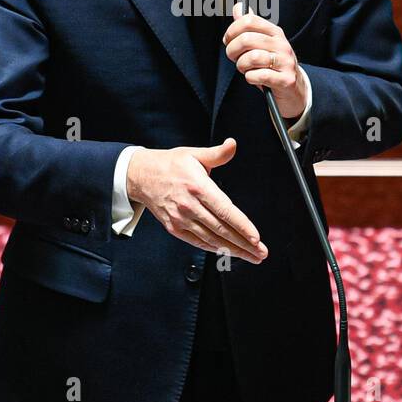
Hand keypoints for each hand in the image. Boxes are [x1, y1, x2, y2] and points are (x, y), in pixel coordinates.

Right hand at [126, 138, 267, 263]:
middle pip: (221, 230)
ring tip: (251, 256)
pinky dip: (214, 248)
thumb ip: (217, 154)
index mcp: (198, 187)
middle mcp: (190, 206)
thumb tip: (232, 145)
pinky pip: (197, 242)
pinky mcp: (174, 227)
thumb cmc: (170, 165)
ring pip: (211, 239)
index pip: (225, 211)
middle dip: (244, 244)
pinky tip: (228, 252)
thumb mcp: (194, 154)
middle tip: (261, 253)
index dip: (242, 226)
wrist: (140, 176)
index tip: (256, 238)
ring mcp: (181, 219)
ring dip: (233, 250)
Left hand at [222, 2, 305, 118]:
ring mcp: (285, 62)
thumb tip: (238, 7)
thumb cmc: (273, 65)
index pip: (249, 20)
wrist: (294, 89)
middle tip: (234, 57)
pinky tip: (254, 78)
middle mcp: (282, 44)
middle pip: (246, 39)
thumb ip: (250, 26)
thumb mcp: (263, 43)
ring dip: (241, 66)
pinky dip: (250, 78)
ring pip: (252, 57)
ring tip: (245, 68)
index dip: (232, 30)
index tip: (228, 40)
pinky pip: (259, 75)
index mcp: (275, 32)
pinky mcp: (286, 79)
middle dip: (232, 50)